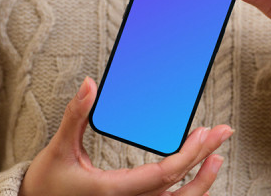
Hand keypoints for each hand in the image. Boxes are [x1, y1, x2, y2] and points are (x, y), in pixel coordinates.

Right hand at [19, 77, 232, 195]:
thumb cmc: (48, 183)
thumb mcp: (60, 148)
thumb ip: (76, 115)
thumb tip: (90, 84)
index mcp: (113, 190)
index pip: (164, 175)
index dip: (190, 155)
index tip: (206, 134)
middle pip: (180, 189)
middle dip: (205, 161)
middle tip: (222, 135)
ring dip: (202, 181)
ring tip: (216, 157)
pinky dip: (187, 192)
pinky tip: (197, 179)